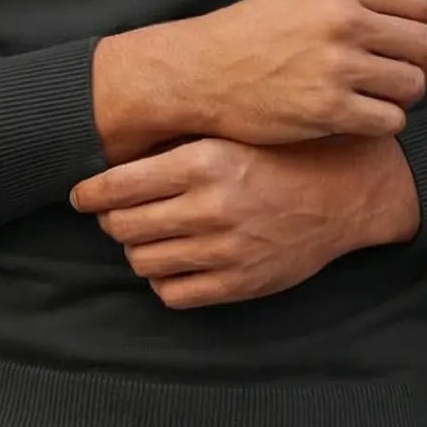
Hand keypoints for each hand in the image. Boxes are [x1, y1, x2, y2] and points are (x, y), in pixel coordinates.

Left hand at [69, 133, 420, 309]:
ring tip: (145, 237)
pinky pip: (173, 292)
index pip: (117, 186)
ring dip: (136, 249)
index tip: (81, 195)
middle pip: (122, 226)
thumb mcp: (231, 134)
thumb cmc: (283, 155)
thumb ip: (178, 147)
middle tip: (113, 214)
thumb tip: (112, 156)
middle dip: (110, 220)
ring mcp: (225, 249)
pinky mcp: (240, 283)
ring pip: (142, 261)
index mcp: (204, 161)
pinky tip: (171, 261)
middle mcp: (211, 206)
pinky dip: (162, 279)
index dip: (90, 193)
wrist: (346, 192)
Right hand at [184, 0, 426, 144]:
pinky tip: (362, 117)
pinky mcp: (328, 110)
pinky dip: (384, 122)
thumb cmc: (253, 32)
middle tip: (408, 74)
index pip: (424, 2)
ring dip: (403, 95)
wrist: (200, 71)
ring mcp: (337, 66)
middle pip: (426, 46)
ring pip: (413, 86)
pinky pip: (390, 120)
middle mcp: (344, 20)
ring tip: (377, 95)